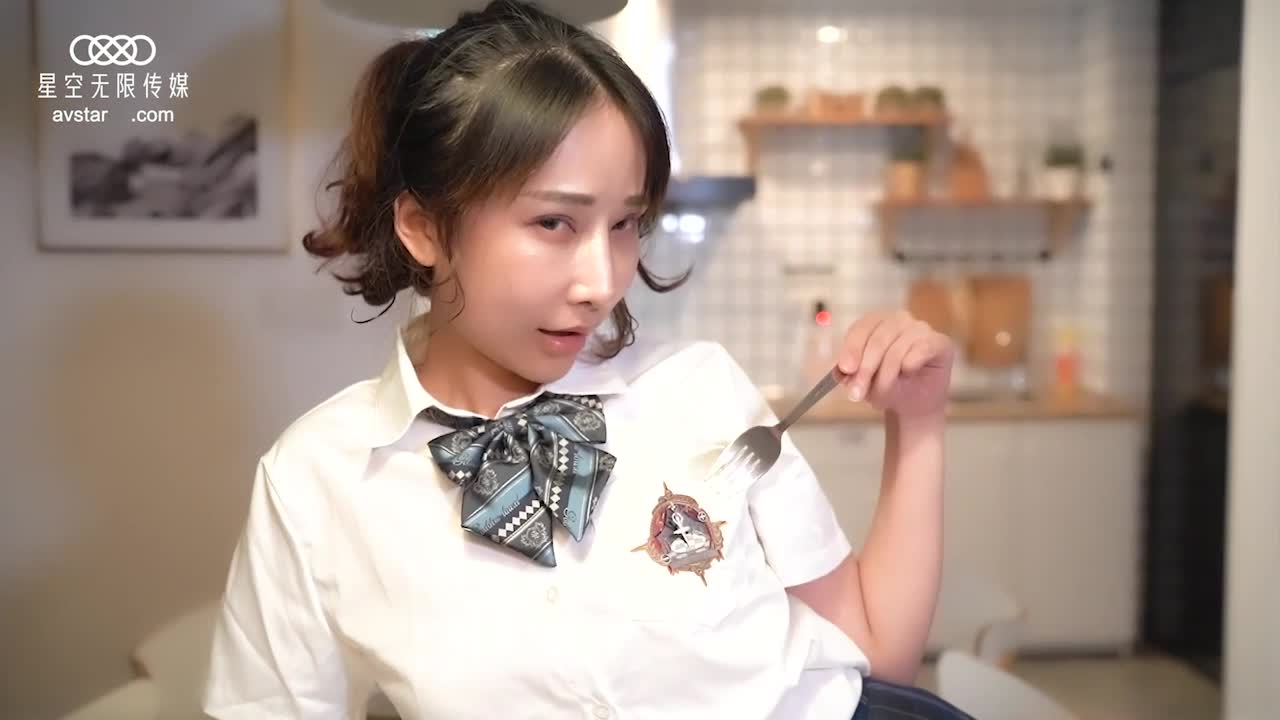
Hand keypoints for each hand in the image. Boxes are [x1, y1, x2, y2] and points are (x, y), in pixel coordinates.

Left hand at [835, 310, 954, 417]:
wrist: (914, 405)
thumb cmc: (888, 386)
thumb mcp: (861, 381)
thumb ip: (850, 372)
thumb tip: (842, 370)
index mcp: (877, 322)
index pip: (862, 328)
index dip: (852, 348)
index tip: (845, 369)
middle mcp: (899, 320)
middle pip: (878, 340)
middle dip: (866, 370)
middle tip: (857, 394)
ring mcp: (921, 329)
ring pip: (897, 349)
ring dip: (886, 378)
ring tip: (881, 397)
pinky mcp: (940, 342)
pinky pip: (921, 349)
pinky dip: (910, 365)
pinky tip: (908, 374)